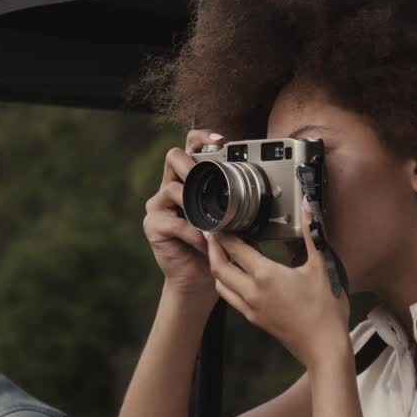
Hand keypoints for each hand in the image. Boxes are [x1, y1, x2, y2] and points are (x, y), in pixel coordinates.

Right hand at [144, 129, 225, 297]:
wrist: (199, 278)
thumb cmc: (217, 245)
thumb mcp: (231, 219)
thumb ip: (238, 202)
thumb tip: (263, 190)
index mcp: (190, 179)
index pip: (190, 146)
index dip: (202, 138)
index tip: (221, 140)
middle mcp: (171, 186)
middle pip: (173, 157)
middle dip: (192, 164)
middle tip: (207, 177)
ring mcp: (159, 205)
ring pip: (173, 189)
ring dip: (196, 206)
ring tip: (212, 223)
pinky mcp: (153, 225)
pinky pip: (174, 222)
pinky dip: (194, 233)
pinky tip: (205, 242)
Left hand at [206, 202, 350, 369]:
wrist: (324, 348)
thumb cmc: (325, 310)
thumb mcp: (322, 267)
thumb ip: (313, 235)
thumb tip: (308, 207)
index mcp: (265, 276)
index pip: (235, 249)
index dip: (224, 233)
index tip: (222, 222)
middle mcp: (252, 292)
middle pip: (218, 267)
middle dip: (213, 248)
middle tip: (214, 234)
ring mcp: (251, 308)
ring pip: (221, 285)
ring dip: (218, 267)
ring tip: (223, 253)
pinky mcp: (255, 319)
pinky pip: (232, 299)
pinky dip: (228, 284)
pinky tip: (240, 276)